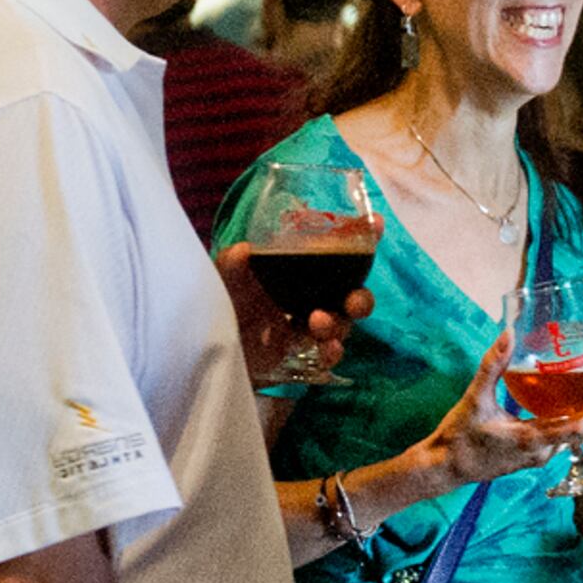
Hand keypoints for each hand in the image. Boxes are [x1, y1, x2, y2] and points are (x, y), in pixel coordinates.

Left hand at [217, 243, 366, 377]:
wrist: (206, 352)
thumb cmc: (220, 307)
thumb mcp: (222, 282)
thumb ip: (230, 266)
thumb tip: (244, 250)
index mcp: (296, 273)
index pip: (333, 254)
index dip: (359, 239)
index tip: (376, 224)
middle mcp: (308, 298)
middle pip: (350, 295)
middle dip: (360, 297)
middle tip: (352, 301)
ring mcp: (307, 329)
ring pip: (342, 325)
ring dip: (339, 323)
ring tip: (317, 322)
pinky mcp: (302, 358)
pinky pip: (328, 356)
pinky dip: (333, 352)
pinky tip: (328, 350)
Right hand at [400, 330, 582, 492]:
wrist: (444, 468)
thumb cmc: (458, 437)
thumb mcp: (475, 397)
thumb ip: (493, 365)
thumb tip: (509, 334)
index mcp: (533, 439)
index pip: (582, 427)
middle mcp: (541, 452)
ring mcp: (537, 457)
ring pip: (573, 435)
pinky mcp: (531, 457)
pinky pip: (560, 437)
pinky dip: (570, 419)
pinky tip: (566, 401)